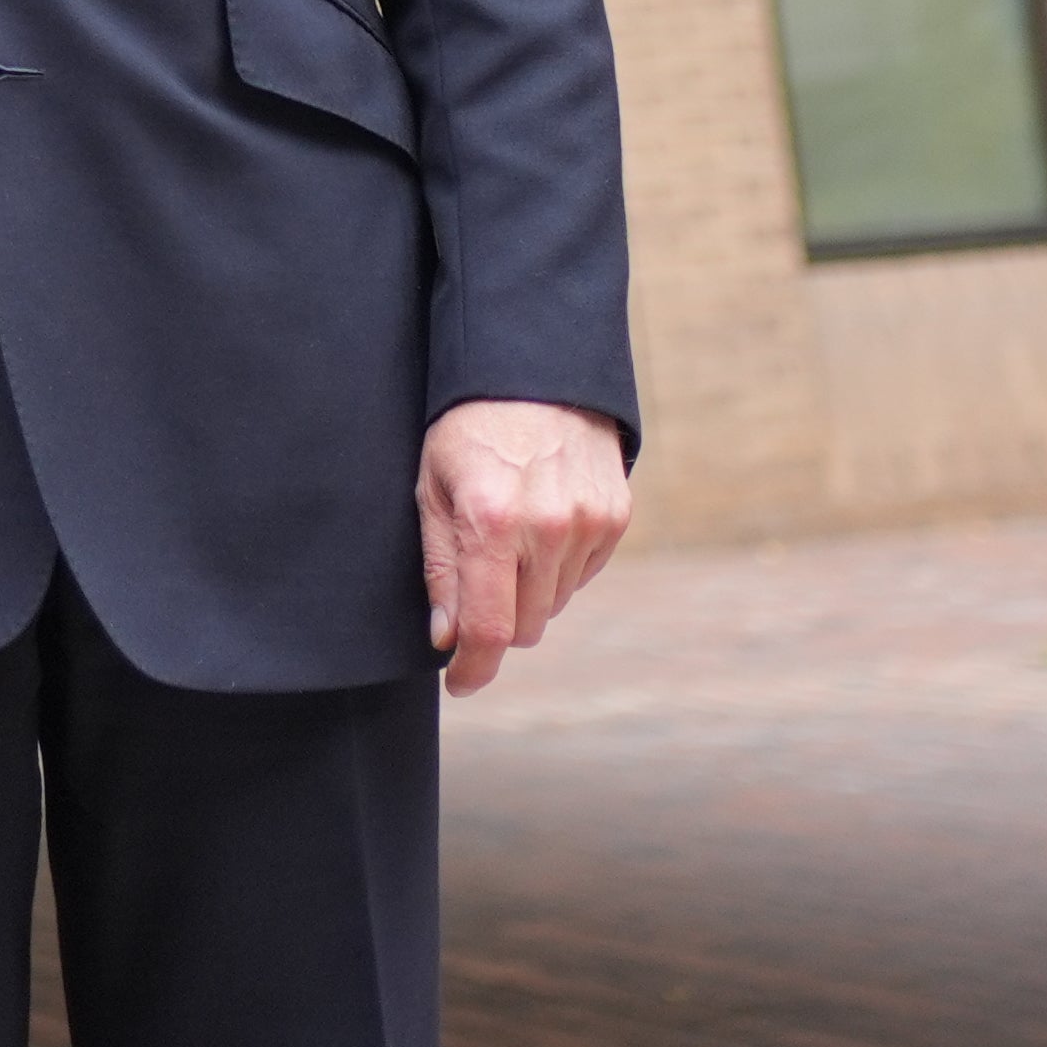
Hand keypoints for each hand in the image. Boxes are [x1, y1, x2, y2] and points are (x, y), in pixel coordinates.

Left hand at [419, 398, 630, 698]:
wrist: (535, 365)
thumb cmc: (467, 424)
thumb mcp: (431, 485)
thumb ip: (440, 565)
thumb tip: (446, 637)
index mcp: (492, 520)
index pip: (488, 628)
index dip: (472, 668)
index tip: (459, 681)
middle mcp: (547, 527)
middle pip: (525, 626)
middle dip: (495, 623)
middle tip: (474, 588)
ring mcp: (588, 522)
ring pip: (555, 605)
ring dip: (528, 594)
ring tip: (506, 541)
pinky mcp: (615, 516)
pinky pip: (582, 576)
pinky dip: (557, 569)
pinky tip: (538, 527)